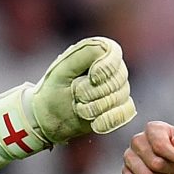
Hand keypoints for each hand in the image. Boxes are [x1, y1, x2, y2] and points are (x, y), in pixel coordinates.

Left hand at [0, 39, 134, 166]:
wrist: (48, 118)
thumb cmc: (53, 90)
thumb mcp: (62, 69)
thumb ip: (83, 53)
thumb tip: (107, 49)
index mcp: (97, 53)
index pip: (114, 53)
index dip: (105, 68)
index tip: (90, 78)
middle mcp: (111, 70)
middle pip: (118, 79)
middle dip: (94, 92)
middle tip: (76, 96)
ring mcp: (118, 90)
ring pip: (120, 97)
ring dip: (96, 108)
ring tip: (79, 109)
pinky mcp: (120, 109)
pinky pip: (125, 112)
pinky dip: (109, 120)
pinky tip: (94, 124)